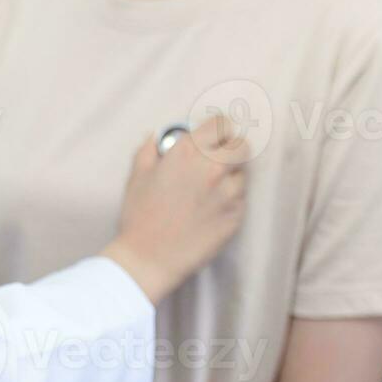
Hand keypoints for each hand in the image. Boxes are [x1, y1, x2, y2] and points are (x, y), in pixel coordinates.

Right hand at [101, 113, 248, 303]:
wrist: (149, 258)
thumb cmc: (139, 215)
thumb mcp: (136, 174)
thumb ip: (149, 149)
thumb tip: (155, 136)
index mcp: (186, 153)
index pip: (220, 124)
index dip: (215, 128)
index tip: (210, 134)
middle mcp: (212, 169)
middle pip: (241, 145)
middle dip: (230, 147)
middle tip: (217, 157)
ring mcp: (228, 194)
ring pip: (244, 173)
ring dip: (231, 174)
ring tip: (212, 186)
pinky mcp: (236, 217)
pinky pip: (241, 198)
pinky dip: (231, 198)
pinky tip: (212, 207)